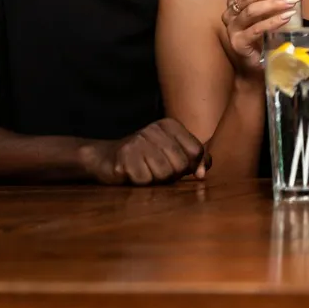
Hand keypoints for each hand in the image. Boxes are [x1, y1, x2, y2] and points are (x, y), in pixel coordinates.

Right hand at [77, 119, 207, 184]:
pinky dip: (141, 182)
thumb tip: (202, 173)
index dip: (191, 166)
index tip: (180, 168)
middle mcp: (154, 129)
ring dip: (156, 179)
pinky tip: (133, 173)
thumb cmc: (146, 157)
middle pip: (181, 164)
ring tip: (145, 170)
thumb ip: (193, 159)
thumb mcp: (172, 152)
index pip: (196, 151)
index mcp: (169, 125)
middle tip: (157, 169)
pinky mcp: (124, 157)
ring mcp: (138, 141)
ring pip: (164, 174)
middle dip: (172, 175)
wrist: (106, 158)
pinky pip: (145, 180)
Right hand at [220, 0, 302, 77]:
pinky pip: (256, 30)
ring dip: (274, 4)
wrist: (256, 63)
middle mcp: (230, 13)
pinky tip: (285, 18)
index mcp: (236, 1)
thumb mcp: (273, 11)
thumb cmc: (263, 34)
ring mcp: (232, 28)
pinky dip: (272, 22)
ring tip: (292, 2)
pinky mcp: (238, 43)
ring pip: (252, 11)